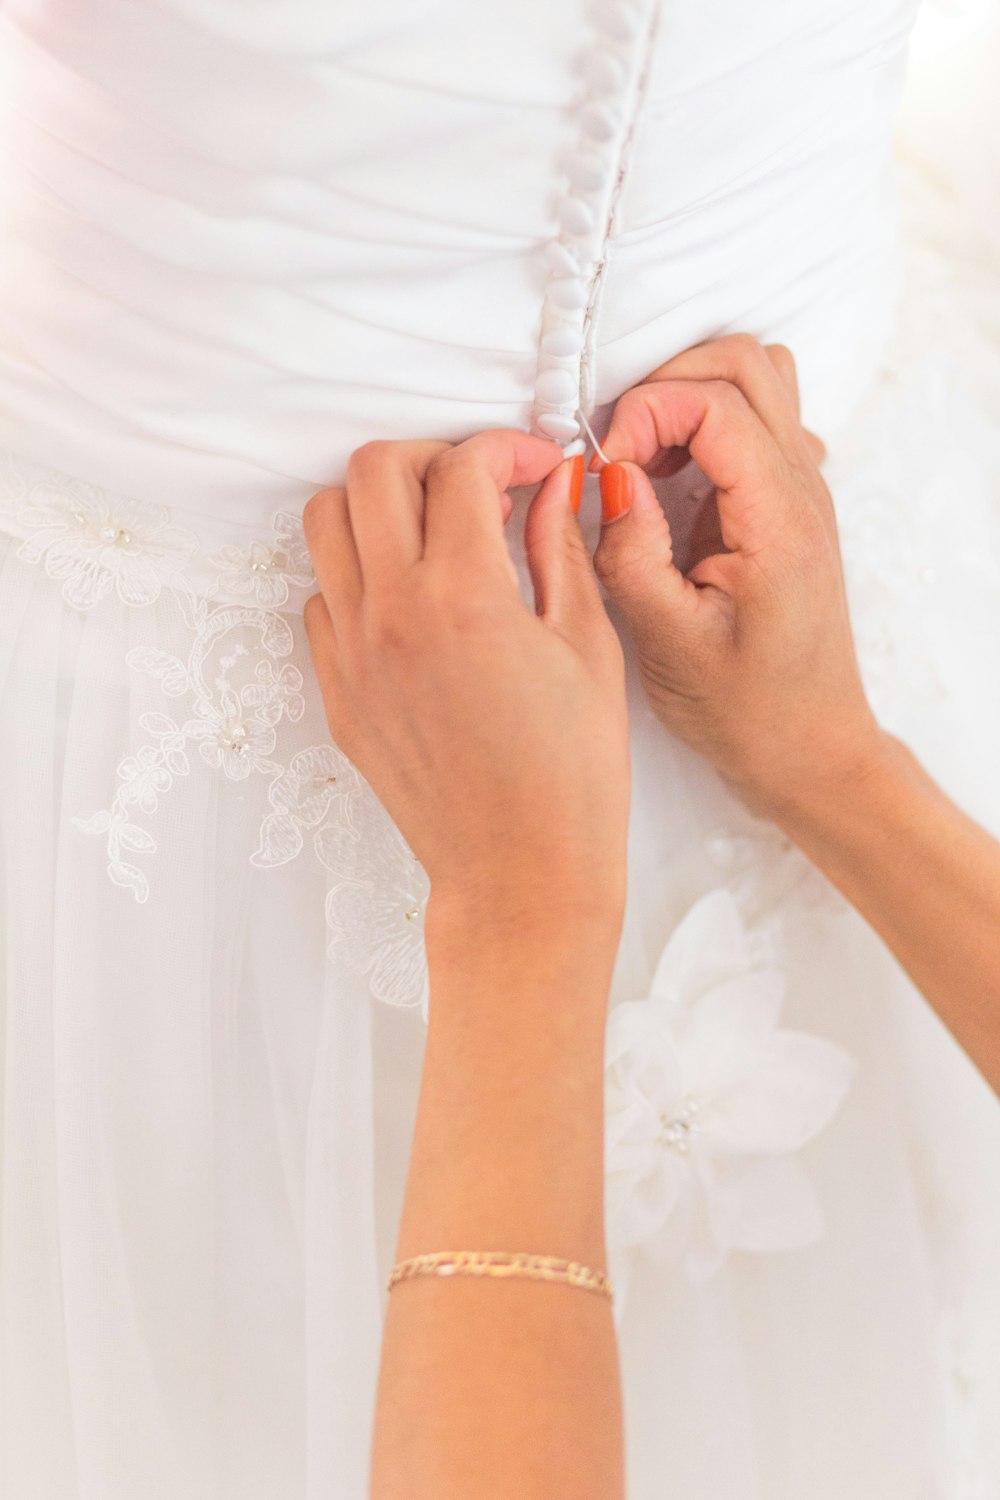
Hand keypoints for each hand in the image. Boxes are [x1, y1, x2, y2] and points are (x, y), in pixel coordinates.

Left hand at [303, 432, 629, 930]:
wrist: (520, 870)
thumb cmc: (571, 772)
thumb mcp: (587, 646)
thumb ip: (560, 547)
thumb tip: (552, 483)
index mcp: (464, 597)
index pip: (460, 468)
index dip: (507, 449)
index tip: (536, 467)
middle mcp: (391, 613)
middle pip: (373, 470)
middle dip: (431, 456)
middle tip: (478, 487)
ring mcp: (351, 652)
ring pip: (327, 522)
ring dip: (381, 505)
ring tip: (436, 534)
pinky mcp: (336, 689)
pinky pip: (323, 595)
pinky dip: (360, 574)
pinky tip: (413, 600)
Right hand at [591, 334, 881, 817]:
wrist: (807, 749)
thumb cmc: (745, 710)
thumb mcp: (668, 642)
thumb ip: (631, 551)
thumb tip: (607, 473)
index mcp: (780, 519)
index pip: (716, 401)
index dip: (646, 412)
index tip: (604, 464)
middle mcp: (803, 491)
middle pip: (743, 363)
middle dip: (664, 387)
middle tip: (617, 452)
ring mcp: (801, 492)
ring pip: (757, 379)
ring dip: (688, 398)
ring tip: (641, 462)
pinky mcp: (786, 505)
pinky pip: (756, 423)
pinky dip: (703, 427)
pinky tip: (667, 486)